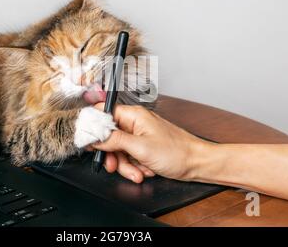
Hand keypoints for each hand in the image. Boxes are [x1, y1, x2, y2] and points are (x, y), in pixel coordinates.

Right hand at [91, 103, 207, 182]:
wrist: (196, 164)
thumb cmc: (177, 151)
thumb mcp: (141, 147)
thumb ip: (115, 141)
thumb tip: (96, 137)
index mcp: (134, 115)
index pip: (105, 114)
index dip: (95, 127)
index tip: (91, 142)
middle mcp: (135, 123)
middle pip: (109, 137)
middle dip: (113, 155)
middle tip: (113, 166)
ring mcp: (139, 136)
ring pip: (118, 151)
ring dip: (125, 165)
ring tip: (138, 173)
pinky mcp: (143, 148)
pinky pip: (129, 158)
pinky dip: (134, 167)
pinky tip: (145, 171)